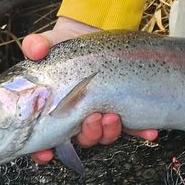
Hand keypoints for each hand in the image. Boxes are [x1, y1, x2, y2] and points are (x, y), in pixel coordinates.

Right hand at [21, 16, 158, 162]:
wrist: (92, 31)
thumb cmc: (65, 45)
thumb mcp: (48, 43)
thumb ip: (36, 45)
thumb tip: (35, 49)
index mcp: (55, 110)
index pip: (44, 140)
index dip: (42, 152)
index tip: (46, 153)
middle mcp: (77, 118)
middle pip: (81, 140)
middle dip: (88, 134)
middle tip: (92, 118)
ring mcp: (101, 114)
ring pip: (105, 136)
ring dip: (109, 132)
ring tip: (113, 115)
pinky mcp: (123, 108)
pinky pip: (133, 126)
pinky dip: (141, 132)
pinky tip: (149, 132)